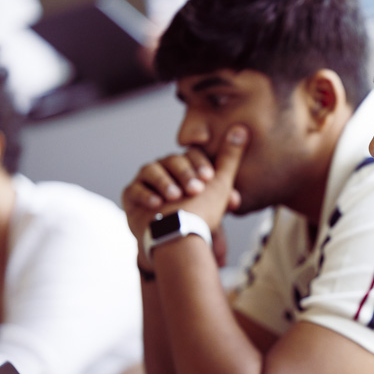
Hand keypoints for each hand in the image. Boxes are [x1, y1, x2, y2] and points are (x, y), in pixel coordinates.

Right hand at [121, 126, 247, 253]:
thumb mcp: (221, 184)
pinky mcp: (131, 196)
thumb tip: (242, 129)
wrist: (179, 244)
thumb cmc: (202, 214)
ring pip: (151, 170)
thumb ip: (231, 158)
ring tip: (174, 197)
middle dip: (184, 174)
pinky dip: (146, 195)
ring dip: (164, 182)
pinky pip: (135, 189)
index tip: (207, 178)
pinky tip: (156, 204)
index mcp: (185, 166)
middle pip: (171, 161)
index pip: (190, 154)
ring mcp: (146, 182)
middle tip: (193, 191)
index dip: (199, 164)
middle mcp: (164, 170)